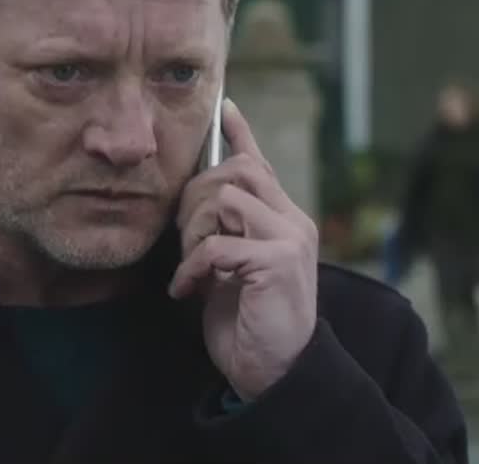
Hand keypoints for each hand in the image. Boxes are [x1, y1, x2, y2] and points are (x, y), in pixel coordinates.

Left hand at [169, 99, 318, 400]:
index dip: (239, 134)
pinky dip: (193, 268)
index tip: (225, 105)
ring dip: (194, 233)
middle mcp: (293, 222)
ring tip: (192, 268)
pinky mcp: (277, 262)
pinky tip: (188, 291)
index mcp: (284, 220)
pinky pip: (217, 244)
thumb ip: (224, 233)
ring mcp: (289, 240)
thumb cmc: (248, 322)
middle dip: (197, 197)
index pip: (261, 164)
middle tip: (185, 240)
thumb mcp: (231, 268)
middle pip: (238, 171)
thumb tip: (196, 204)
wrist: (275, 372)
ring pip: (226, 198)